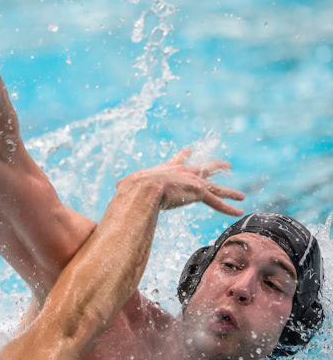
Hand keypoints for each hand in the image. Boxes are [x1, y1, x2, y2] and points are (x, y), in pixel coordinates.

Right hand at [117, 148, 244, 215]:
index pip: (178, 160)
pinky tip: (238, 210)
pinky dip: (228, 207)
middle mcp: (183, 172)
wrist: (143, 188)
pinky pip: (217, 202)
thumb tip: (118, 188)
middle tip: (226, 165)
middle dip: (215, 167)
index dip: (184, 155)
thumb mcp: (129, 185)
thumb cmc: (132, 188)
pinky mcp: (199, 192)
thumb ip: (127, 187)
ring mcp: (193, 182)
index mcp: (167, 169)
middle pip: (204, 168)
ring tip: (241, 195)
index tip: (189, 149)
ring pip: (216, 186)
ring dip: (229, 191)